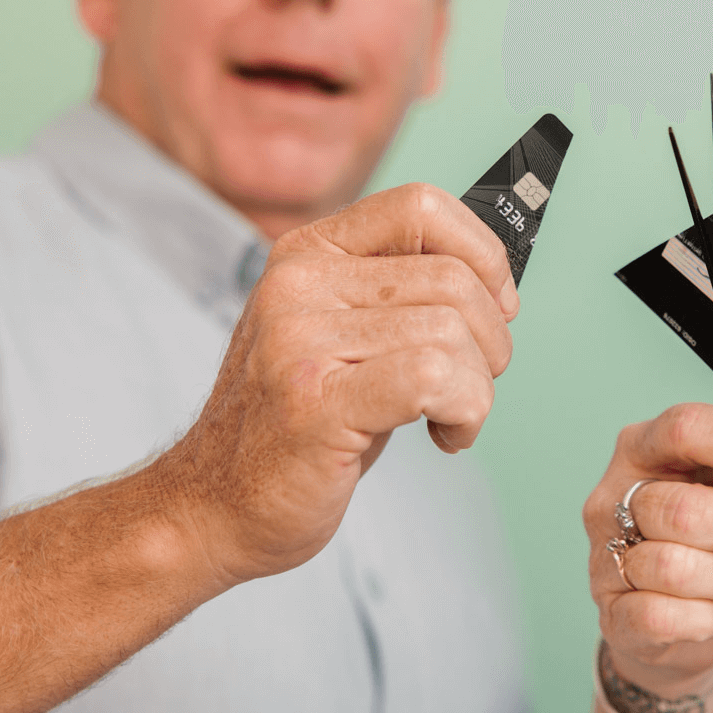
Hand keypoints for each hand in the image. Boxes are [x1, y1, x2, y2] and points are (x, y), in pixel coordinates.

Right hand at [157, 183, 516, 586]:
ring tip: (449, 418)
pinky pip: (432, 378)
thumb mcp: (343, 337)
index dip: (482, 254)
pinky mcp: (315, 403)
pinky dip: (464, 411)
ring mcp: (300, 341)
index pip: (420, 206)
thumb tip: (498, 282)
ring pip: (452, 333)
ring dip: (478, 389)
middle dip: (491, 341)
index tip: (498, 304)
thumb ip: (401, 297)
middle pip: (452, 280)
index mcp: (308, 255)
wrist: (214, 506)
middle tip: (471, 385)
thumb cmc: (297, 428)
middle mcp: (298, 286)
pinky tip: (445, 436)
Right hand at [584, 404, 712, 688]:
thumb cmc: (708, 540)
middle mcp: (613, 497)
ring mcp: (606, 557)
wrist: (671, 620)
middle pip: (685, 509)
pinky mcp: (613, 614)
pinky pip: (661, 616)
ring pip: (675, 568)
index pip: (687, 429)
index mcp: (643, 448)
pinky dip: (710, 618)